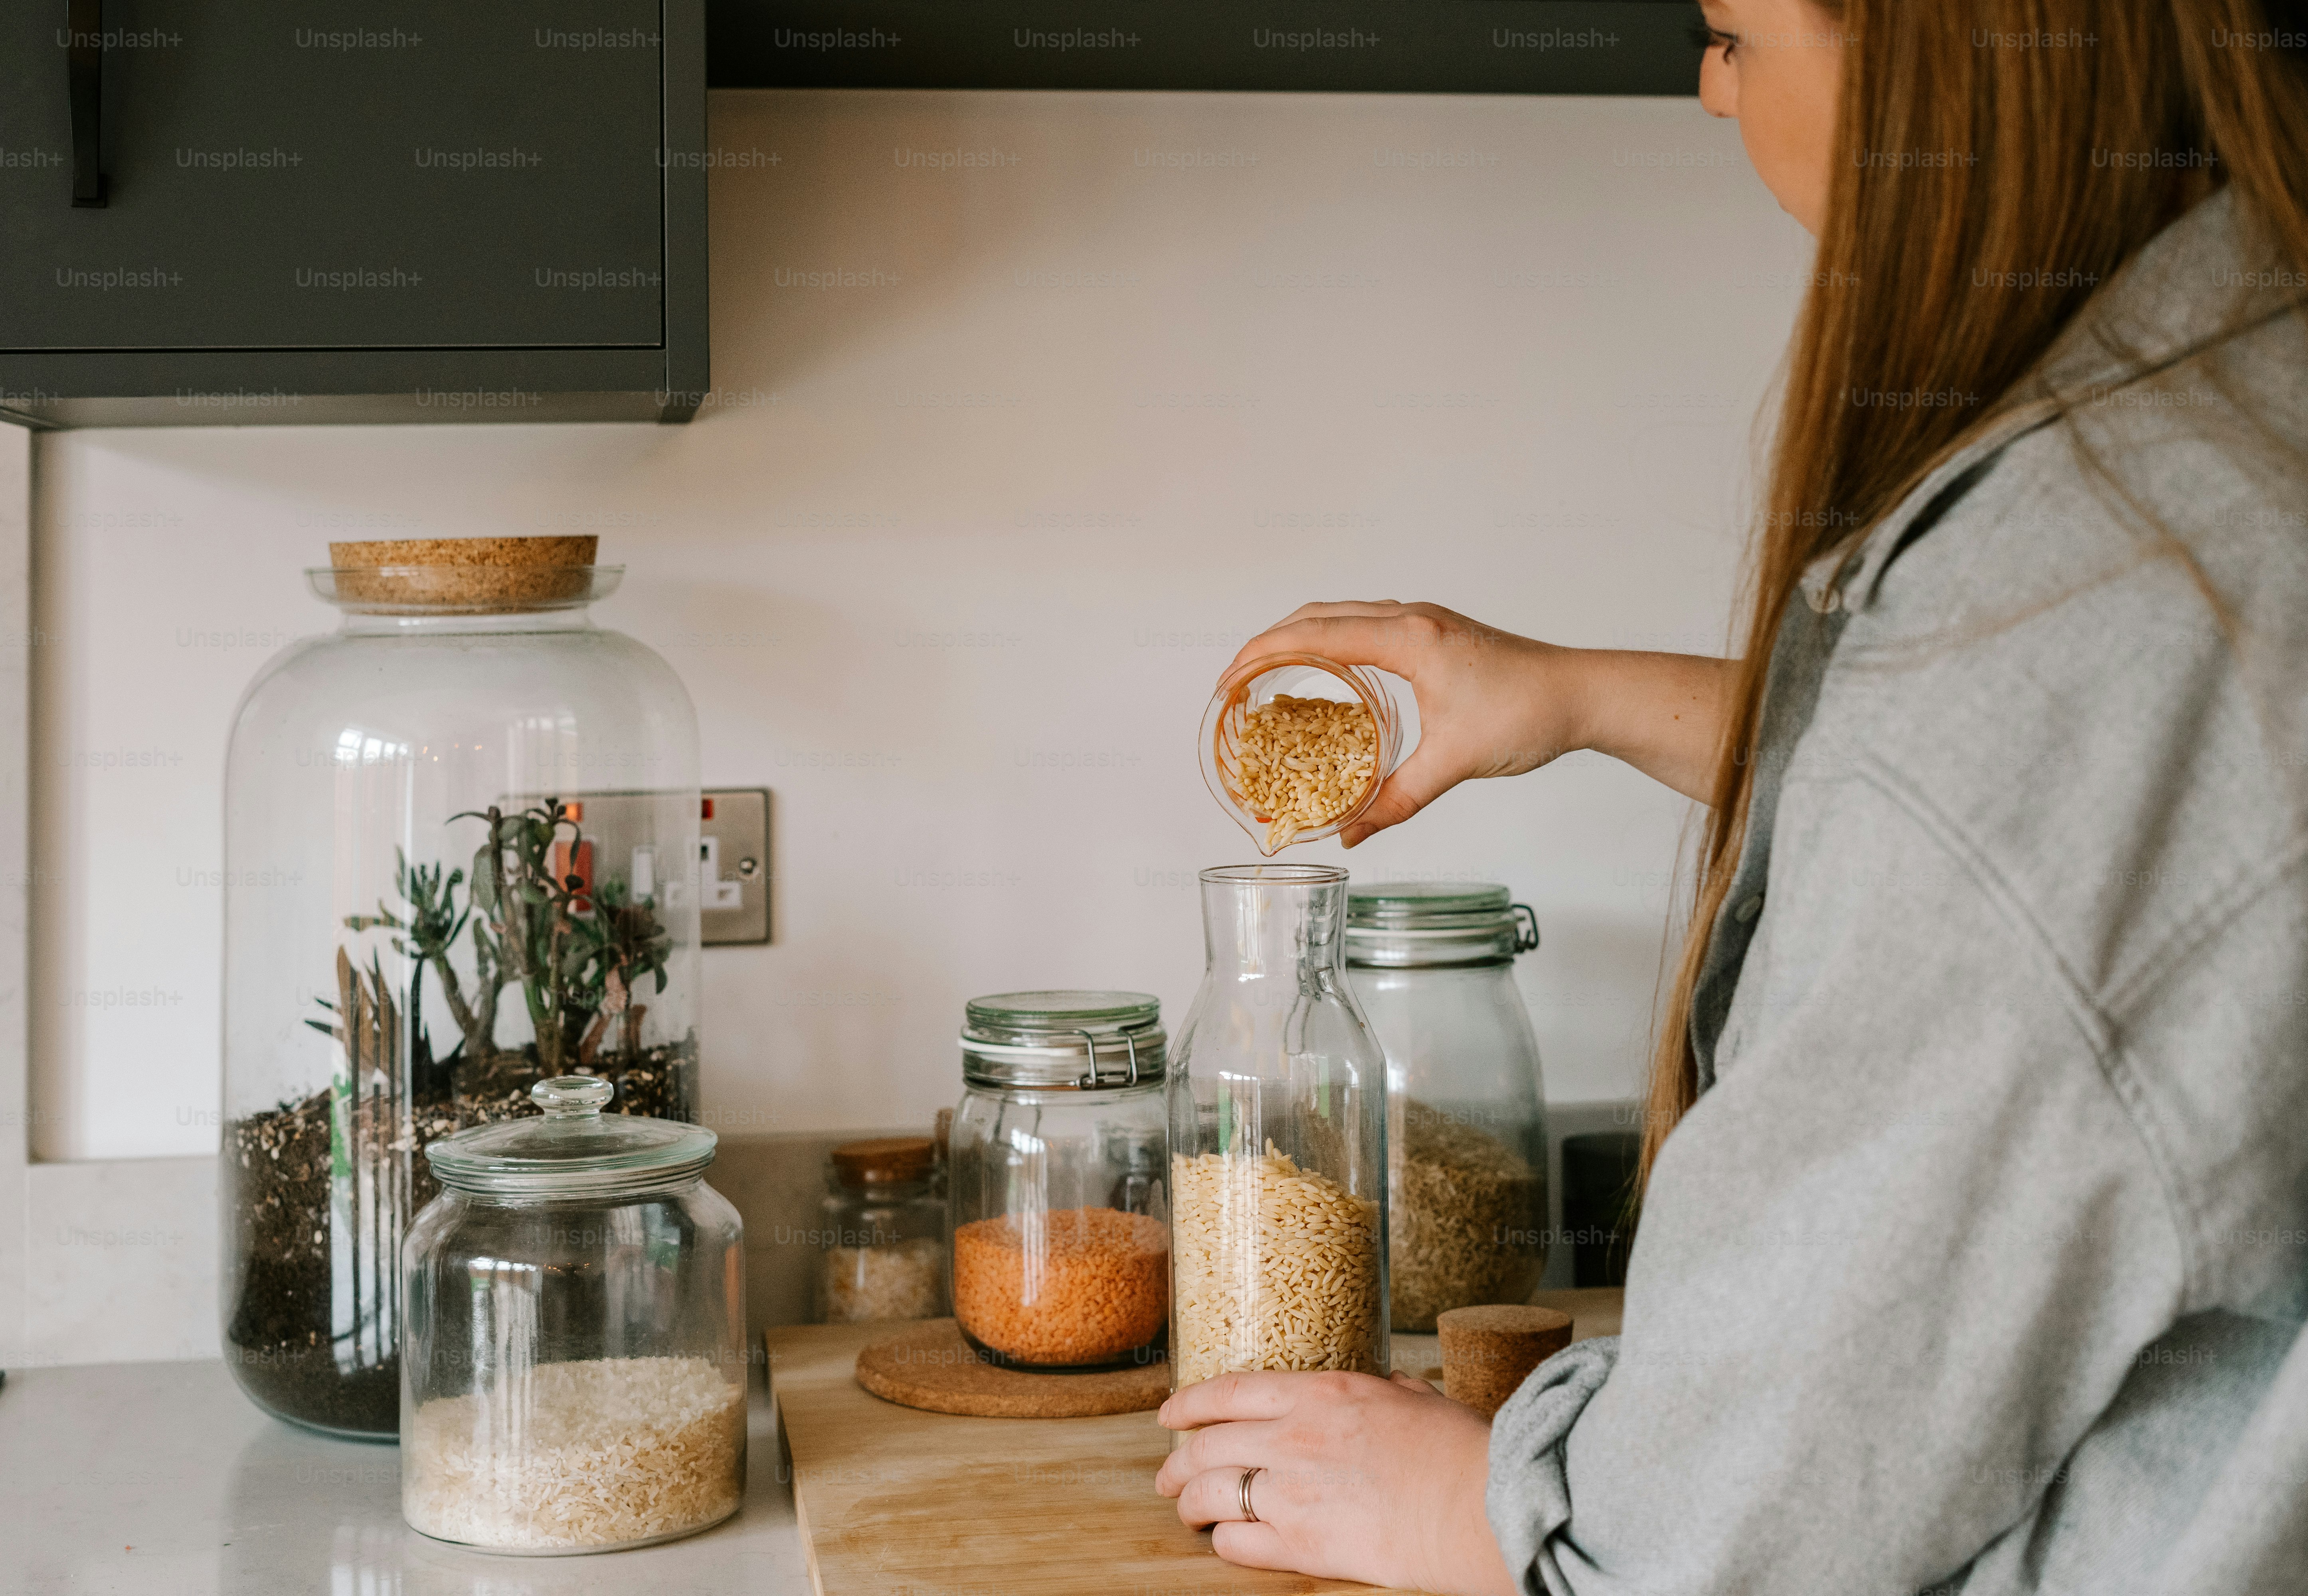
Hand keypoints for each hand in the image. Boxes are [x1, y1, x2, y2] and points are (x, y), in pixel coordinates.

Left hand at [1154, 1368, 1517, 1595]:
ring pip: (1211, 1492)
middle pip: (1208, 1445)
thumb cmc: (1460, 1452)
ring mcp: (1292, 1492)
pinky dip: (1223, 1542)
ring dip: (1190, 1502)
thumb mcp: (1418, 1400)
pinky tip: (1223, 1542)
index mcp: (1320, 1393)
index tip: (1169, 1413)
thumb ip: (1390, 1392)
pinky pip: (1237, 1542)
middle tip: (1168, 1474)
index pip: (1230, 1391)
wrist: (1477, 1506)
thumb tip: (1391, 1387)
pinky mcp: (1301, 1544)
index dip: (1189, 1402)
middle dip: (1178, 1461)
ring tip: (1186, 1510)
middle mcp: (1294, 1437)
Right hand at [1225, 602, 1730, 840]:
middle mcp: (1411, 619)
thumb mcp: (1454, 762)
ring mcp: (1424, 622)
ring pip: (1342, 615)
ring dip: (1299, 638)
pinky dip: (1331, 641)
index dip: (1263, 655)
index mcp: (1408, 638)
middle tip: (1234, 682)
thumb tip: (1350, 833)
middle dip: (1268, 643)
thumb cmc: (1527, 715)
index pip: (1315, 635)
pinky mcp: (1435, 634)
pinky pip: (1365, 626)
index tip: (1229, 682)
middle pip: (1317, 615)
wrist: (1582, 693)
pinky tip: (1327, 675)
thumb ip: (1397, 798)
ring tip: (1266, 675)